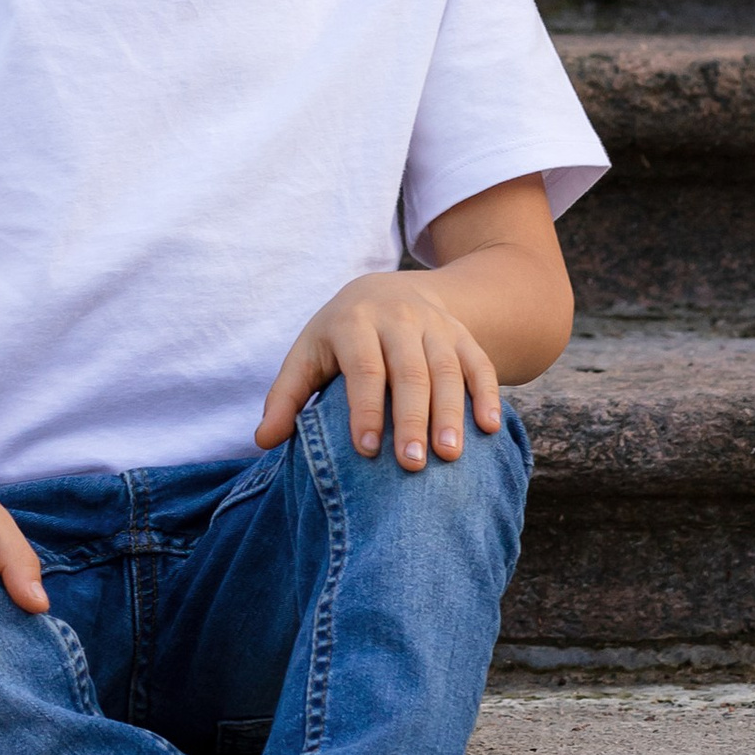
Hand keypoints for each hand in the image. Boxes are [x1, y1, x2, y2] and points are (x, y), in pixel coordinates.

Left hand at [255, 269, 503, 467]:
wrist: (391, 290)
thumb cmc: (341, 335)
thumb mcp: (308, 354)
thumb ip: (287, 396)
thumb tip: (264, 440)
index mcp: (353, 321)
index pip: (363, 366)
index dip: (364, 408)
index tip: (366, 451)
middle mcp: (398, 318)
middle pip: (409, 370)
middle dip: (411, 418)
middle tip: (412, 465)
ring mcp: (435, 326)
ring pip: (448, 368)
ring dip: (451, 413)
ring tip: (450, 455)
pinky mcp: (462, 335)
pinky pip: (479, 363)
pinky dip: (487, 394)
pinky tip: (489, 428)